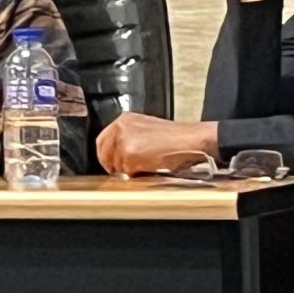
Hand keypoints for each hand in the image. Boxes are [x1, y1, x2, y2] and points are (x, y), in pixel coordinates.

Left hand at [97, 112, 218, 174]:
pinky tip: (148, 167)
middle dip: (112, 164)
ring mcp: (124, 139)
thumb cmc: (175, 138)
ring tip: (143, 166)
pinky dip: (135, 172)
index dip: (105, 155)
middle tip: (122, 171)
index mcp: (124, 119)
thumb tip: (118, 154)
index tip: (110, 163)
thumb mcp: (146, 129)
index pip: (102, 140)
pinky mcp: (130, 153)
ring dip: (127, 169)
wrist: (190, 140)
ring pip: (116, 163)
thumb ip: (129, 137)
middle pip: (104, 152)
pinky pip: (126, 169)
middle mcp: (120, 127)